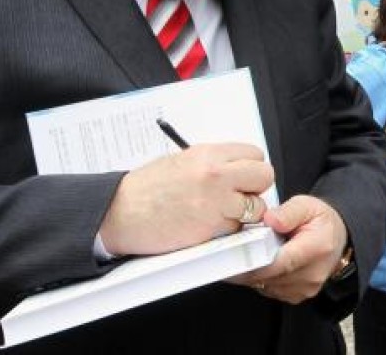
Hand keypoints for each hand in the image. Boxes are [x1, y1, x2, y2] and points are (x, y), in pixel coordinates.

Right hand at [99, 143, 272, 255]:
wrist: (120, 213)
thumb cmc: (146, 188)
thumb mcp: (182, 161)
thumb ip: (214, 162)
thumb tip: (239, 167)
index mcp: (208, 154)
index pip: (255, 154)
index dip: (250, 168)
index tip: (242, 177)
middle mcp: (216, 175)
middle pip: (265, 176)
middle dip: (255, 188)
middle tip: (239, 196)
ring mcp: (216, 202)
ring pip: (257, 207)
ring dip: (244, 214)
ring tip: (220, 213)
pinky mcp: (211, 228)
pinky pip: (237, 229)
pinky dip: (227, 230)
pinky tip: (207, 226)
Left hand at [238, 195, 347, 303]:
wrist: (339, 238)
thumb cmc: (321, 220)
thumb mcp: (306, 205)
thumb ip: (287, 212)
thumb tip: (269, 219)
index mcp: (316, 248)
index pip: (279, 262)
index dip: (253, 260)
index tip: (234, 254)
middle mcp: (312, 274)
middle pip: (269, 276)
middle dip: (249, 264)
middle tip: (235, 249)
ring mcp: (306, 288)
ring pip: (265, 285)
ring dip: (254, 272)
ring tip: (253, 253)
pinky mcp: (298, 296)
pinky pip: (269, 290)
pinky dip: (261, 278)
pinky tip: (264, 263)